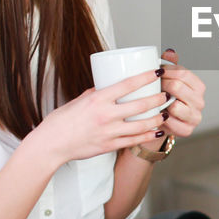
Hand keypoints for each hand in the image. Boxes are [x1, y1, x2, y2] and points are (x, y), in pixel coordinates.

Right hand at [33, 72, 167, 164]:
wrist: (51, 145)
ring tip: (165, 113)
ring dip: (157, 118)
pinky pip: (133, 140)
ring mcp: (109, 132)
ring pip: (141, 125)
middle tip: (166, 95)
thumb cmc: (60, 122)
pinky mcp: (109, 146)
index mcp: (97, 100)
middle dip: (158, 99)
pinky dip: (147, 136)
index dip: (146, 77)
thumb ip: (96, 94)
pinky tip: (156, 132)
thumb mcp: (78, 101)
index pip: (128, 84)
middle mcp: (105, 115)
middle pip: (140, 105)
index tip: (157, 71)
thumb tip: (108, 86)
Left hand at [152, 48, 205, 138]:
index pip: (183, 72)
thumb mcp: (170, 80)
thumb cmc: (167, 97)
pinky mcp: (187, 130)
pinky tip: (156, 115)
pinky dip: (160, 118)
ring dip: (161, 104)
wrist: (165, 122)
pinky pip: (170, 122)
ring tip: (154, 101)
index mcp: (199, 86)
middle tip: (152, 86)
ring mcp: (195, 117)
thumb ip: (171, 64)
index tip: (156, 72)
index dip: (166, 71)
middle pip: (177, 86)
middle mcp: (200, 101)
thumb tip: (170, 52)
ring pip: (174, 106)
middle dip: (161, 85)